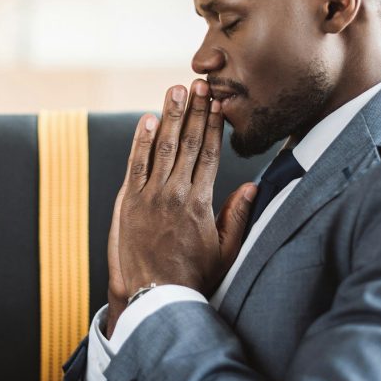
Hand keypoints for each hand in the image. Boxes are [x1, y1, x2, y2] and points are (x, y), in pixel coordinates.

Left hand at [105, 80, 256, 335]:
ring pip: (161, 147)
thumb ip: (238, 216)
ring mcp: (149, 196)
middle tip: (198, 83)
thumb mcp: (226, 251)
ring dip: (168, 116)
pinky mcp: (129, 202)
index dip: (213, 125)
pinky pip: (135, 165)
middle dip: (193, 111)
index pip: (208, 154)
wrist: (153, 297)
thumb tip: (251, 185)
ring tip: (175, 90)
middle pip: (186, 143)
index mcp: (200, 203)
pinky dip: (140, 141)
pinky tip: (146, 119)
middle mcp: (174, 194)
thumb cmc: (193, 278)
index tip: (217, 103)